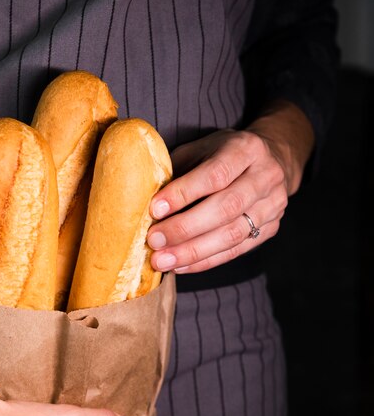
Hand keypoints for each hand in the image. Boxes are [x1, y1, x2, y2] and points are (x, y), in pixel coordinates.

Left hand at [147, 101, 314, 273]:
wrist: (271, 160)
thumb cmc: (222, 155)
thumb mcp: (201, 149)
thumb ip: (179, 170)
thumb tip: (144, 199)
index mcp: (246, 149)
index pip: (215, 174)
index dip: (184, 194)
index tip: (154, 210)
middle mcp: (265, 176)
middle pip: (226, 208)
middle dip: (185, 228)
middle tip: (154, 242)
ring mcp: (272, 205)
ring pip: (232, 235)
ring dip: (193, 252)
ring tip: (163, 261)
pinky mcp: (271, 229)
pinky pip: (236, 251)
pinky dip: (205, 261)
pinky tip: (181, 266)